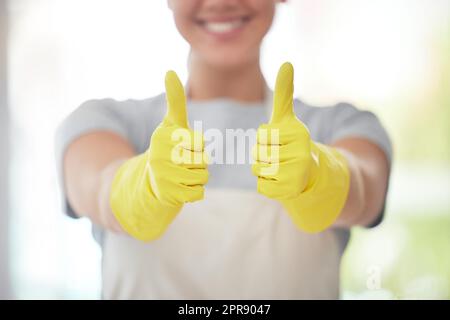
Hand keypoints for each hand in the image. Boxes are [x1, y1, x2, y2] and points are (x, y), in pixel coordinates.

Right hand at [148, 71, 208, 206]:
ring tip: (181, 175)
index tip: (184, 148)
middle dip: (199, 164)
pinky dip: (194, 193)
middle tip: (182, 164)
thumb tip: (169, 71)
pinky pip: (198, 194)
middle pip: (203, 160)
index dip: (198, 147)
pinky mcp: (168, 195)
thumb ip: (175, 101)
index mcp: (163, 136)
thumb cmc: (166, 149)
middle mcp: (160, 155)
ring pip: (203, 177)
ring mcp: (163, 177)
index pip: (200, 142)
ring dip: (197, 178)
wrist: (148, 184)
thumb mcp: (170, 125)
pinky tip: (180, 188)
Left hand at [252, 62, 349, 232]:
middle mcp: (302, 153)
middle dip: (262, 155)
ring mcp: (297, 173)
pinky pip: (262, 186)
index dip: (265, 139)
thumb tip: (287, 63)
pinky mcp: (289, 191)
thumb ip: (285, 93)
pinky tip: (280, 181)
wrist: (310, 173)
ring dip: (263, 170)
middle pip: (257, 153)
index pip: (261, 135)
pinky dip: (266, 185)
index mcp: (299, 133)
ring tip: (280, 168)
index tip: (281, 141)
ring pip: (257, 170)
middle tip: (280, 156)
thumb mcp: (287, 118)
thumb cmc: (291, 143)